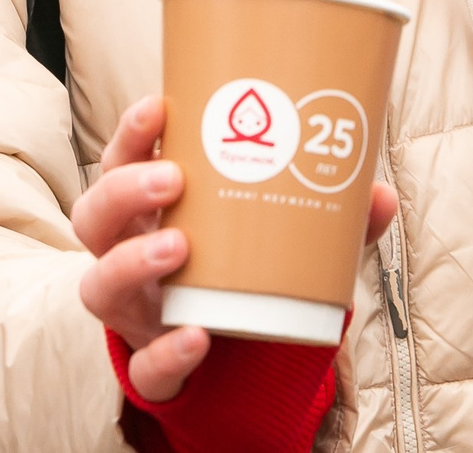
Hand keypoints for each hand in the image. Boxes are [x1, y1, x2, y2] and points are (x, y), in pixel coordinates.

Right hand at [74, 95, 395, 403]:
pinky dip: (167, 352)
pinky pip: (144, 366)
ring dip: (130, 263)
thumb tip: (378, 195)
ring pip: (97, 287)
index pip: (120, 161)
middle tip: (174, 180)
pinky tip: (197, 336)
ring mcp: (135, 313)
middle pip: (94, 216)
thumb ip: (327, 220)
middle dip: (126, 190)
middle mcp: (128, 255)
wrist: (236, 363)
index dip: (130, 133)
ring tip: (180, 248)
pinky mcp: (153, 365)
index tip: (158, 106)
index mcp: (152, 211)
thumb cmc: (243, 274)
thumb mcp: (280, 240)